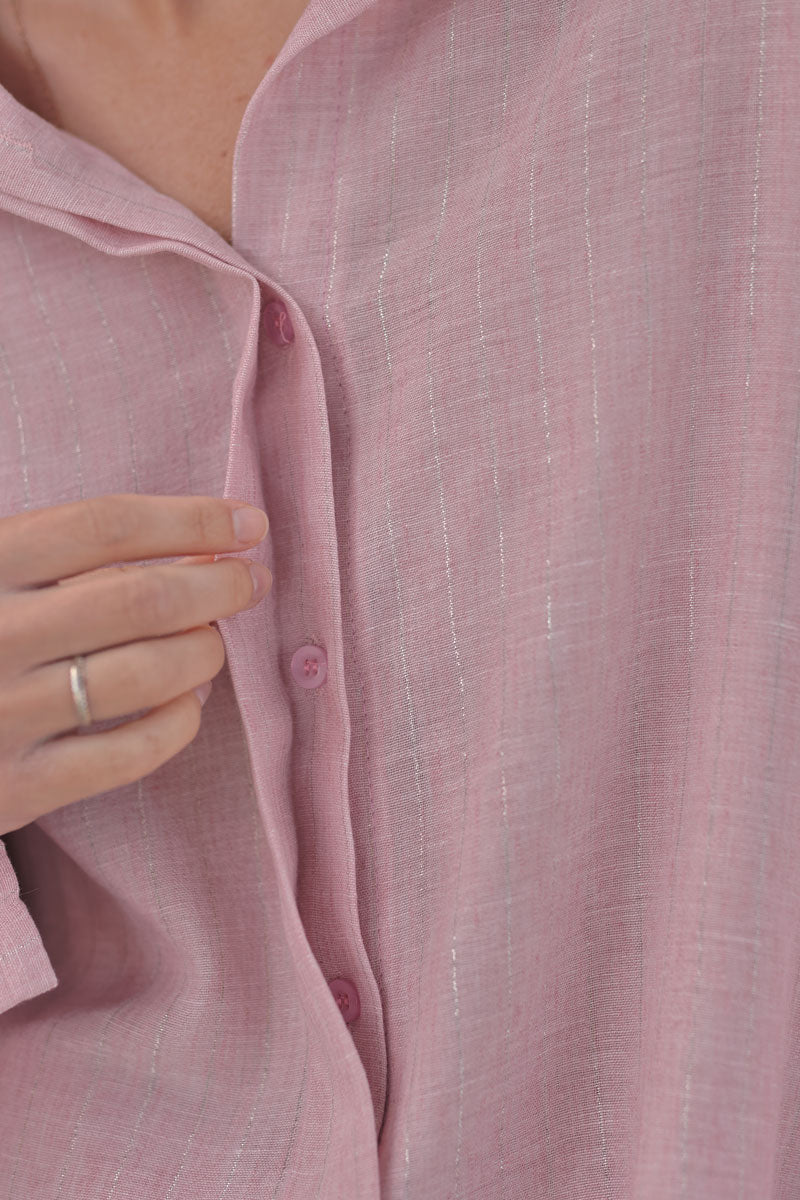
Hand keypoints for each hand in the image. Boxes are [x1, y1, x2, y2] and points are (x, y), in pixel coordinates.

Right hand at [0, 494, 271, 834]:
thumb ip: (49, 553)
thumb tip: (188, 543)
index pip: (106, 524)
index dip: (191, 520)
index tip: (247, 525)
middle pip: (143, 596)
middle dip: (219, 585)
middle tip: (250, 583)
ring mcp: (2, 715)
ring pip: (150, 671)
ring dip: (206, 651)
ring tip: (214, 642)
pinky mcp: (16, 787)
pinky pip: (132, 752)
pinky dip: (180, 721)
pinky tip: (189, 701)